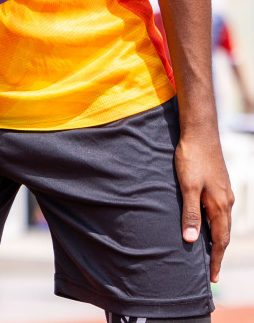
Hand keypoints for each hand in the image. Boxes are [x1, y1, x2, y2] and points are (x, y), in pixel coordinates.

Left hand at [176, 127, 233, 280]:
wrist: (200, 134)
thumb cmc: (192, 159)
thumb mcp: (187, 187)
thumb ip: (190, 213)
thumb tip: (190, 240)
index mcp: (220, 206)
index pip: (220, 240)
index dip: (215, 259)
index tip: (212, 278)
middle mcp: (226, 202)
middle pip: (223, 235)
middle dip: (217, 254)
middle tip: (210, 272)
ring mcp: (223, 194)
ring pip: (221, 223)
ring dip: (216, 240)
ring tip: (206, 254)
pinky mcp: (218, 186)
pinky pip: (218, 213)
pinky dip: (214, 225)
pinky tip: (205, 226)